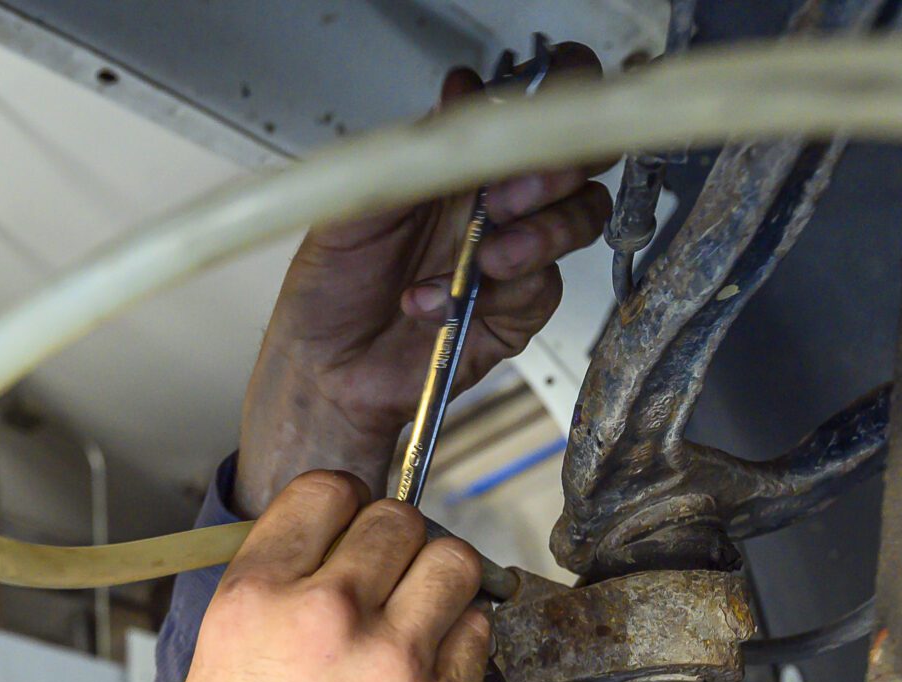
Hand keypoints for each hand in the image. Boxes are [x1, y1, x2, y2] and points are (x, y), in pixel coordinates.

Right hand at [81, 473, 488, 681]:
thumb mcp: (212, 675)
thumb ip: (271, 607)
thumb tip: (328, 566)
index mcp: (253, 602)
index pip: (324, 492)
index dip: (344, 507)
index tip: (351, 527)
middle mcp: (325, 618)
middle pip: (399, 520)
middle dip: (397, 543)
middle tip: (390, 579)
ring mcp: (395, 664)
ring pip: (455, 563)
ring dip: (442, 581)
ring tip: (421, 616)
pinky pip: (479, 637)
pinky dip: (462, 644)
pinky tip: (429, 676)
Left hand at [235, 49, 612, 514]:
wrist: (321, 371)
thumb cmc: (328, 289)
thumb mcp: (355, 206)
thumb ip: (415, 150)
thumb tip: (463, 89)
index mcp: (461, 163)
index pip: (537, 106)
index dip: (553, 95)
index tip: (519, 115)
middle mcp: (496, 201)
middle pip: (580, 157)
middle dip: (556, 169)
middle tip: (507, 196)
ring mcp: (513, 253)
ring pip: (581, 217)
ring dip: (540, 232)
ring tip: (485, 256)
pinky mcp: (518, 309)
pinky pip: (544, 287)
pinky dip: (497, 292)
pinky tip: (438, 302)